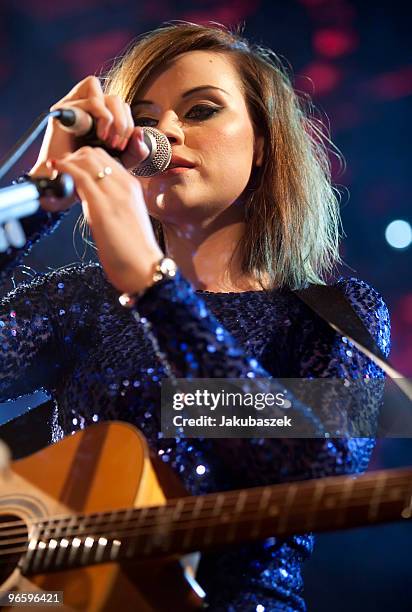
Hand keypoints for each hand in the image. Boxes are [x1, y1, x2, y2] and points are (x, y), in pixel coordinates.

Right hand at [29, 75, 144, 212]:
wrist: (67, 183)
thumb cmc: (89, 173)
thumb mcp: (120, 162)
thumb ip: (135, 150)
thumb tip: (141, 132)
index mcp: (103, 119)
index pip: (123, 108)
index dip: (129, 125)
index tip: (124, 147)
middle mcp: (89, 109)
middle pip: (117, 100)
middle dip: (124, 124)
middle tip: (117, 145)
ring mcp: (76, 106)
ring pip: (106, 95)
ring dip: (114, 119)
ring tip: (108, 140)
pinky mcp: (65, 108)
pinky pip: (93, 98)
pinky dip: (103, 116)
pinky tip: (100, 135)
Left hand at [49, 145, 163, 294]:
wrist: (143, 268)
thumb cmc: (134, 251)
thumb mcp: (126, 218)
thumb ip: (111, 203)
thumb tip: (89, 198)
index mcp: (132, 187)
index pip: (106, 159)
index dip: (84, 161)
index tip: (73, 172)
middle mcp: (125, 185)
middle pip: (94, 154)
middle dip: (73, 158)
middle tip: (62, 173)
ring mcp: (115, 193)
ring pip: (86, 160)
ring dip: (67, 163)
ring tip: (58, 176)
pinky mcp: (101, 205)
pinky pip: (78, 176)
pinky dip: (63, 170)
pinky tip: (56, 176)